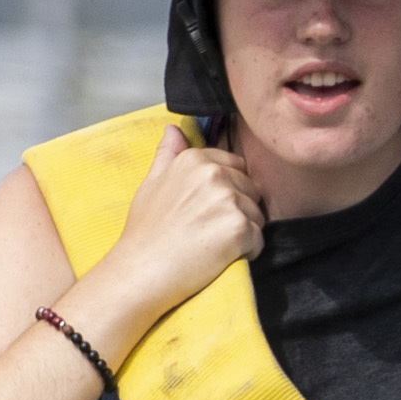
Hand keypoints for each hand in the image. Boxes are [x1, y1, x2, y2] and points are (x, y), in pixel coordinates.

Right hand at [80, 127, 264, 337]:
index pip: (236, 167)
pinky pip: (259, 240)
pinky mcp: (239, 228)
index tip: (208, 212)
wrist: (141, 271)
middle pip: (251, 190)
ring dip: (244, 233)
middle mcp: (214, 174)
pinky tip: (220, 258)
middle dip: (239, 211)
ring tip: (213, 246)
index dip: (229, 192)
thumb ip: (168, 154)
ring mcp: (228, 200)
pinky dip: (247, 252)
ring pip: (258, 216)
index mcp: (195, 159)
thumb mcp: (151, 184)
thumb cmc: (146, 232)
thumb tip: (173, 129)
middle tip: (209, 232)